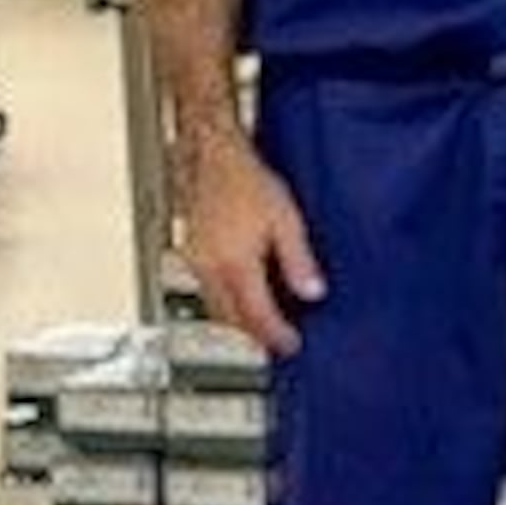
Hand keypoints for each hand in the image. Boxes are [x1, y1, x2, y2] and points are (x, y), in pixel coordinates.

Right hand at [175, 137, 324, 357]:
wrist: (214, 159)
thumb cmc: (247, 181)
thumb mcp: (286, 220)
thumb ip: (299, 261)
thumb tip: (313, 292)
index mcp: (234, 264)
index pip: (256, 314)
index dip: (276, 335)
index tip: (291, 345)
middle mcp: (210, 268)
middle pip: (231, 319)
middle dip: (254, 337)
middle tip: (277, 345)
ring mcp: (197, 262)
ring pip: (216, 307)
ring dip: (238, 322)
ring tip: (263, 328)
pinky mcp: (193, 254)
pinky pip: (208, 291)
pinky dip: (226, 302)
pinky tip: (242, 297)